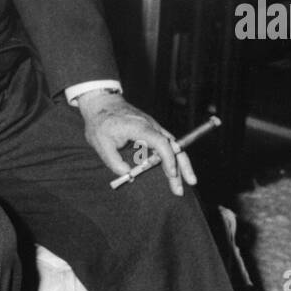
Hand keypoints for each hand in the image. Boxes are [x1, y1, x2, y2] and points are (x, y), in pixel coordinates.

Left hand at [76, 91, 196, 196]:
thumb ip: (113, 161)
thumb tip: (129, 175)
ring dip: (179, 166)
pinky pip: (166, 147)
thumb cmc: (100, 122)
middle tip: (190, 183)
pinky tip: (172, 175)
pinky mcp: (152, 132)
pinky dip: (170, 160)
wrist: (102, 103)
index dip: (168, 158)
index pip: (161, 142)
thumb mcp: (100, 143)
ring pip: (172, 148)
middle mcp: (151, 127)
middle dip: (183, 166)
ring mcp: (153, 129)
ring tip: (179, 187)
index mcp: (139, 127)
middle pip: (174, 146)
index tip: (171, 173)